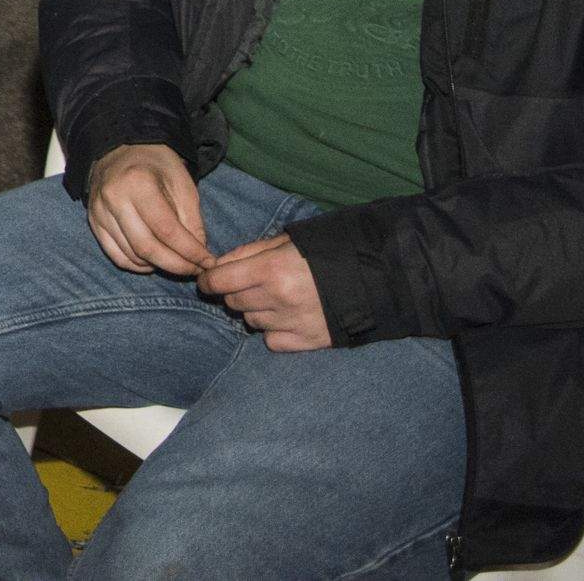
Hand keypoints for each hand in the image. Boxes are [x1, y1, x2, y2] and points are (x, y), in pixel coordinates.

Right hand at [86, 144, 210, 278]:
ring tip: (176, 262)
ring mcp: (99, 211)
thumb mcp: (184, 185)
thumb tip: (199, 257)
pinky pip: (115, 255)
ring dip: (158, 266)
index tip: (207, 262)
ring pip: (131, 255)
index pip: (167, 230)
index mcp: (138, 183)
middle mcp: (114, 198)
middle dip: (176, 265)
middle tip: (194, 269)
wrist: (122, 150)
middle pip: (146, 247)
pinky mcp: (93, 221)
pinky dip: (137, 265)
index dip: (190, 252)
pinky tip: (152, 261)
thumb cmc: (158, 166)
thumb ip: (193, 221)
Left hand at [202, 234, 329, 350]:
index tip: (208, 281)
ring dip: (255, 311)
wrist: (376, 277)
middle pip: (233, 302)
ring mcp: (293, 322)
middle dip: (235, 292)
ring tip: (275, 299)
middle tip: (251, 285)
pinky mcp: (309, 341)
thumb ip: (248, 252)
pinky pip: (272, 341)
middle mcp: (278, 298)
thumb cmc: (327, 252)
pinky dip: (273, 332)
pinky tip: (286, 319)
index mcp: (270, 269)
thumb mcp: (286, 241)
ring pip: (251, 321)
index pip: (219, 281)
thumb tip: (218, 266)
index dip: (208, 281)